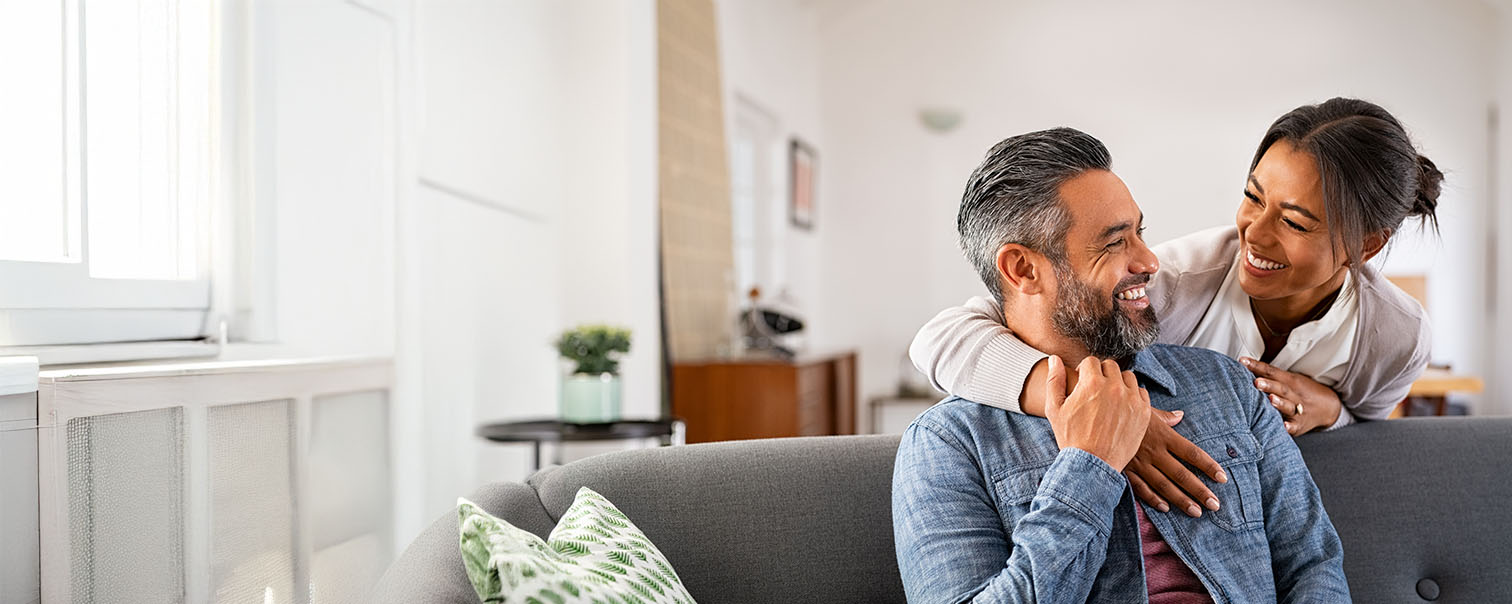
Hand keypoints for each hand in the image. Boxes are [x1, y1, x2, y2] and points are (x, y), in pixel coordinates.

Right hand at [1044, 356, 1150, 471]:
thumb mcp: (1055, 409)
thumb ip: (1054, 380)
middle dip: (1102, 374)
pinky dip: (1133, 396)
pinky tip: (1123, 407)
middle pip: (1110, 366)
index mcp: (1091, 383)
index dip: (1085, 371)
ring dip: (1119, 383)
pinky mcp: (1144, 412)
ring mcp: (1131, 399)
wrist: (1092, 464)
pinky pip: (1141, 392)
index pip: (1091, 361)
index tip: (1083, 382)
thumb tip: (1054, 359)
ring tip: (1110, 398)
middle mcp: (1114, 387)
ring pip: (1128, 377)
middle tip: (1096, 391)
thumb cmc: (1070, 437)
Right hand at [1124, 409, 1228, 517]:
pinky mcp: (1124, 469)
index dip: (1208, 466)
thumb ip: (1165, 416)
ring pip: (1164, 485)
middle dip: (1200, 490)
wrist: (1094, 414)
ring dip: (1181, 500)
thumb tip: (1180, 415)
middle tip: (1215, 505)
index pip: (1192, 453)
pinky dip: (1152, 498)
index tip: (1222, 478)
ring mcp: (1139, 462)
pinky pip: (1140, 487)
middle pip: (1182, 474)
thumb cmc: (1122, 409)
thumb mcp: (1146, 409)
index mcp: (1163, 435)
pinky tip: (1165, 508)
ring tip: (1196, 512)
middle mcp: (1154, 451)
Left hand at [1239, 357, 1342, 435]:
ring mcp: (1298, 410)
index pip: (1271, 371)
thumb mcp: (1289, 380)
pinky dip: (1289, 427)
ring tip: (1270, 400)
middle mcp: (1294, 394)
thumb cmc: (1300, 392)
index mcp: (1289, 381)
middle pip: (1281, 388)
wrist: (1328, 407)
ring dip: (1279, 403)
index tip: (1242, 362)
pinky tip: (1284, 426)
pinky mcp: (1299, 425)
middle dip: (1268, 385)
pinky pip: (1294, 426)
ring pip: (1288, 406)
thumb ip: (1269, 376)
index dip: (1257, 366)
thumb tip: (1242, 366)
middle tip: (1256, 382)